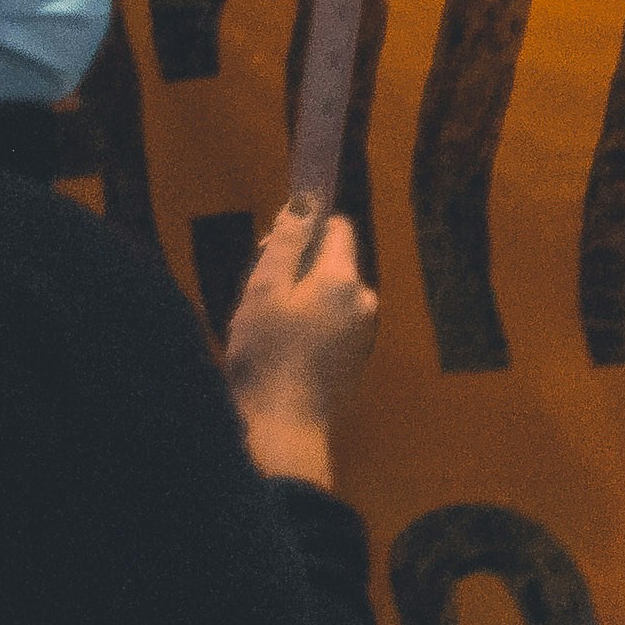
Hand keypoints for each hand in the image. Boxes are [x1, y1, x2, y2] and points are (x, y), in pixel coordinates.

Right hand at [220, 202, 379, 482]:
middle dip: (298, 268)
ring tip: (266, 327)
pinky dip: (311, 325)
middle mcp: (365, 300)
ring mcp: (365, 331)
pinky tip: (283, 349)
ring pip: (332, 295)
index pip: (338, 228)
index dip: (305, 229)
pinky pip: (334, 324)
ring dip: (302, 299)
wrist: (284, 424)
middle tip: (258, 295)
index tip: (272, 248)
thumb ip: (287, 242)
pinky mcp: (357, 357)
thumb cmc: (266, 354)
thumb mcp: (265, 290)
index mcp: (344, 278)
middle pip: (334, 263)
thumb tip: (307, 199)